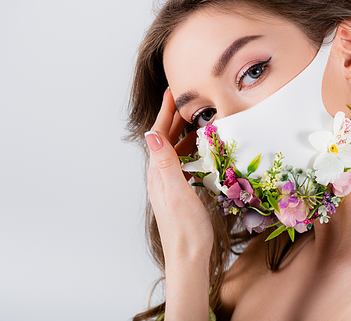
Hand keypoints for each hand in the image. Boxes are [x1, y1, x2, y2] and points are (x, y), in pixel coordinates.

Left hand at [145, 88, 213, 260]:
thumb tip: (150, 133)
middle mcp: (160, 176)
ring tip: (196, 120)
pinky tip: (200, 152)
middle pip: (165, 140)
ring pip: (174, 152)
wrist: (188, 258)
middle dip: (173, 118)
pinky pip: (182, 164)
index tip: (172, 92)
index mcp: (158, 173)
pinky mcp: (178, 193)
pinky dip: (190, 151)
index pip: (159, 134)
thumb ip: (165, 163)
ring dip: (182, 133)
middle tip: (186, 100)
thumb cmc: (186, 229)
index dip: (165, 112)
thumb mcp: (176, 192)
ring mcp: (168, 185)